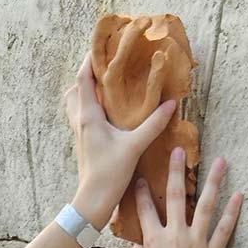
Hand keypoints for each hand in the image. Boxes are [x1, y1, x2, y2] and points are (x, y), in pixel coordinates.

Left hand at [65, 52, 175, 231]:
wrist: (92, 202)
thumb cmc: (109, 174)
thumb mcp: (134, 146)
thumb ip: (153, 124)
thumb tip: (172, 103)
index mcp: (88, 117)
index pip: (83, 79)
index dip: (90, 60)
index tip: (102, 46)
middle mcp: (80, 122)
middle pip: (75, 90)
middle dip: (86, 75)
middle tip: (105, 67)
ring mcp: (80, 134)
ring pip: (76, 105)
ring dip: (86, 93)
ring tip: (106, 87)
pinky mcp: (84, 144)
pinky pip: (82, 118)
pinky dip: (91, 108)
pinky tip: (108, 113)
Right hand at [134, 149, 242, 247]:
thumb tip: (138, 246)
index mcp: (153, 242)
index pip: (145, 210)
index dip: (143, 192)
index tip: (142, 175)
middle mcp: (174, 237)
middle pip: (176, 197)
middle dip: (176, 172)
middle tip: (178, 150)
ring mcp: (195, 244)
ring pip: (205, 206)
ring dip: (214, 182)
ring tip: (221, 161)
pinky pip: (224, 229)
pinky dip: (233, 212)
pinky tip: (239, 195)